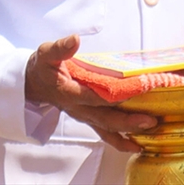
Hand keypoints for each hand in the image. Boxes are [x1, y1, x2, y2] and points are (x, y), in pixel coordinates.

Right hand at [24, 35, 156, 152]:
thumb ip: (60, 48)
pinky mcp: (89, 118)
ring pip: (107, 128)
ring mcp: (84, 115)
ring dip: (128, 132)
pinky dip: (120, 140)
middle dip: (127, 121)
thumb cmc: (43, 68)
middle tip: (150, 120)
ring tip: (149, 132)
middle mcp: (78, 108)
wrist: (34, 83)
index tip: (136, 91)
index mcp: (69, 92)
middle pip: (105, 117)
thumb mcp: (46, 54)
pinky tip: (136, 144)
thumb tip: (74, 40)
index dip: (114, 95)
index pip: (94, 96)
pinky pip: (105, 133)